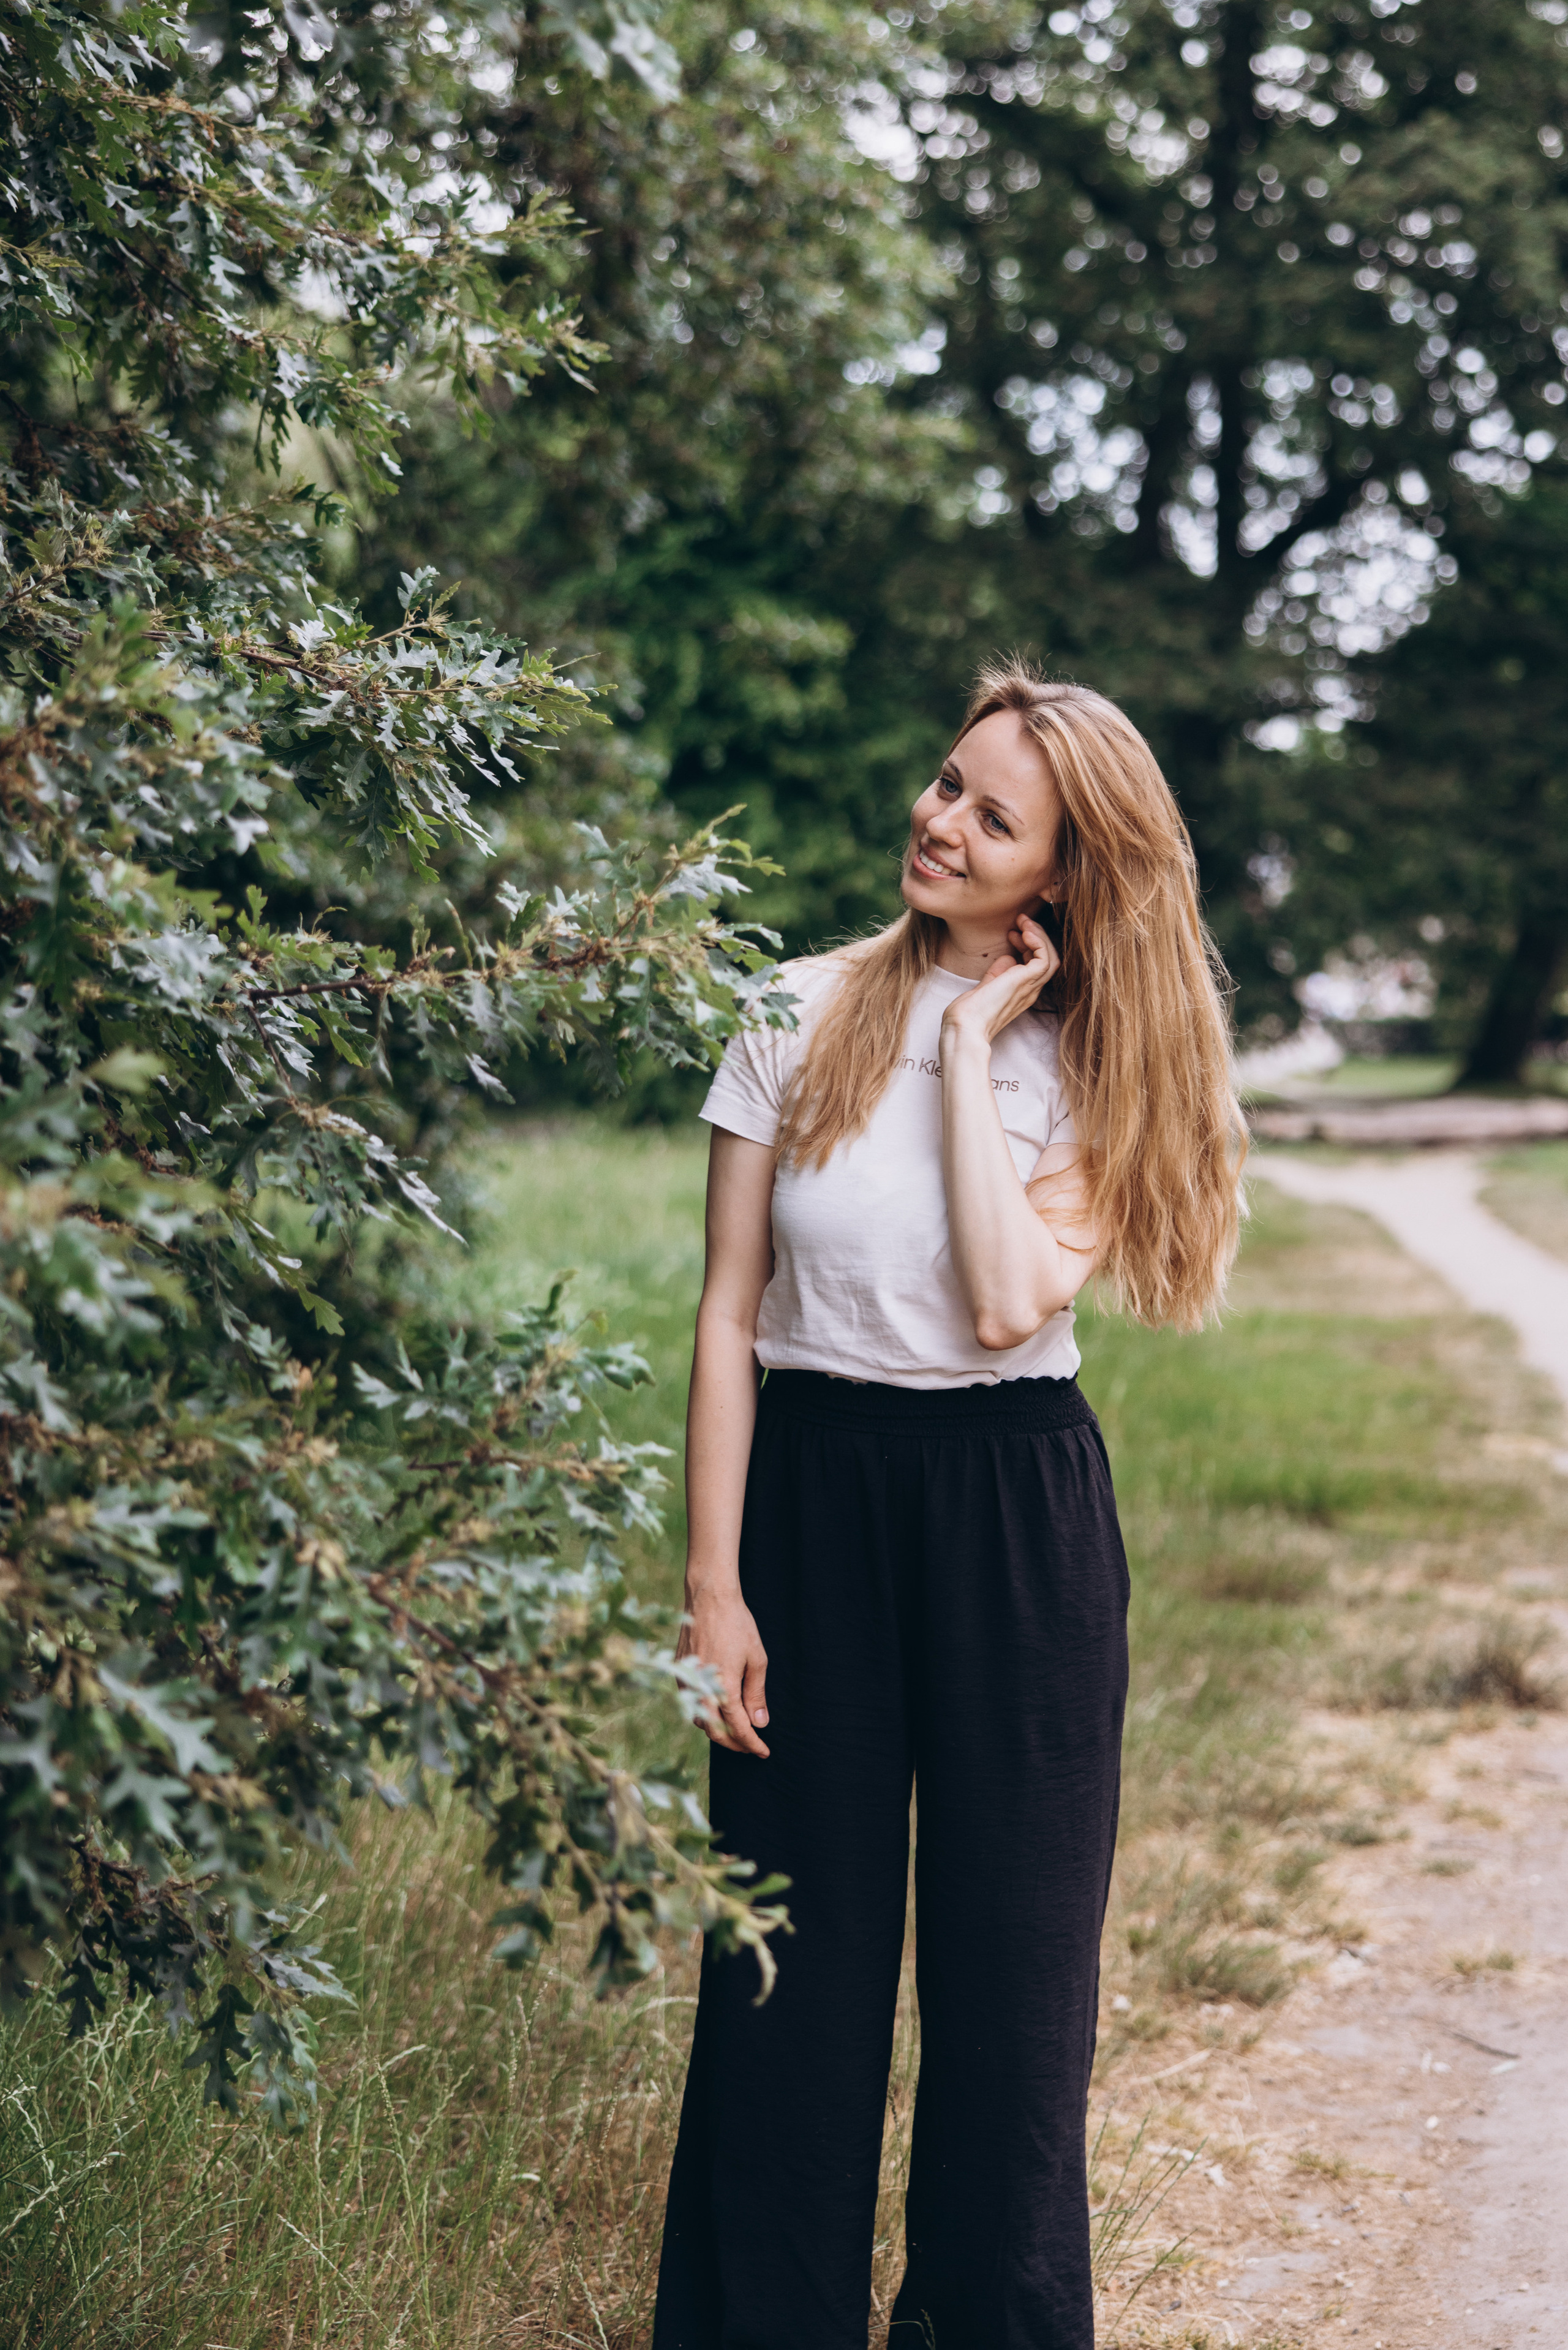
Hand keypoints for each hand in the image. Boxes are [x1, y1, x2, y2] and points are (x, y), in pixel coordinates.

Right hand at [676, 1578, 770, 1756]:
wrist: (709, 1597)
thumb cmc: (737, 1624)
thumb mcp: (756, 1659)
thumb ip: (756, 1694)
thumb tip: (759, 1723)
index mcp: (723, 1686)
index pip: (738, 1728)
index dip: (752, 1744)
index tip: (763, 1751)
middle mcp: (700, 1688)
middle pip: (715, 1732)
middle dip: (734, 1743)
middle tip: (751, 1745)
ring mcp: (686, 1680)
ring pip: (700, 1719)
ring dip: (718, 1729)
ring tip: (737, 1728)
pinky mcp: (678, 1671)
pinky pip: (690, 1701)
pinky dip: (705, 1712)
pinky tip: (718, 1707)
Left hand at [940, 912, 1060, 1053]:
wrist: (965, 1027)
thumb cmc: (968, 1013)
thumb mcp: (985, 986)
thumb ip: (997, 973)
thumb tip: (1007, 957)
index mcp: (1021, 993)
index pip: (1036, 965)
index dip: (1028, 945)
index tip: (1011, 933)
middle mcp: (1029, 990)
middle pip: (1047, 959)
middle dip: (1036, 936)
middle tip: (1020, 921)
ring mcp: (1030, 987)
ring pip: (1051, 957)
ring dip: (1039, 935)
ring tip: (1024, 922)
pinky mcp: (1027, 982)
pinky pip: (1045, 958)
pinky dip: (1038, 942)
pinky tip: (1024, 932)